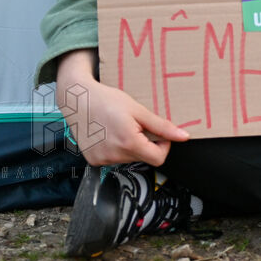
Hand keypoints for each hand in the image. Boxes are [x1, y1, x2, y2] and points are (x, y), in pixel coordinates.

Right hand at [55, 49, 188, 166]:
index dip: (163, 145)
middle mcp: (114, 155)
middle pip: (143, 157)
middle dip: (145, 142)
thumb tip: (183, 136)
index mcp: (129, 143)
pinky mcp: (93, 160)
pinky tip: (108, 133)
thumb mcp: (138, 109)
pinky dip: (115, 148)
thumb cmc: (106, 100)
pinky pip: (114, 159)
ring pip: (129, 158)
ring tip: (118, 126)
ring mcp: (102, 160)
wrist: (77, 99)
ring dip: (129, 145)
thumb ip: (162, 126)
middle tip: (134, 124)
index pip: (159, 158)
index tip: (157, 133)